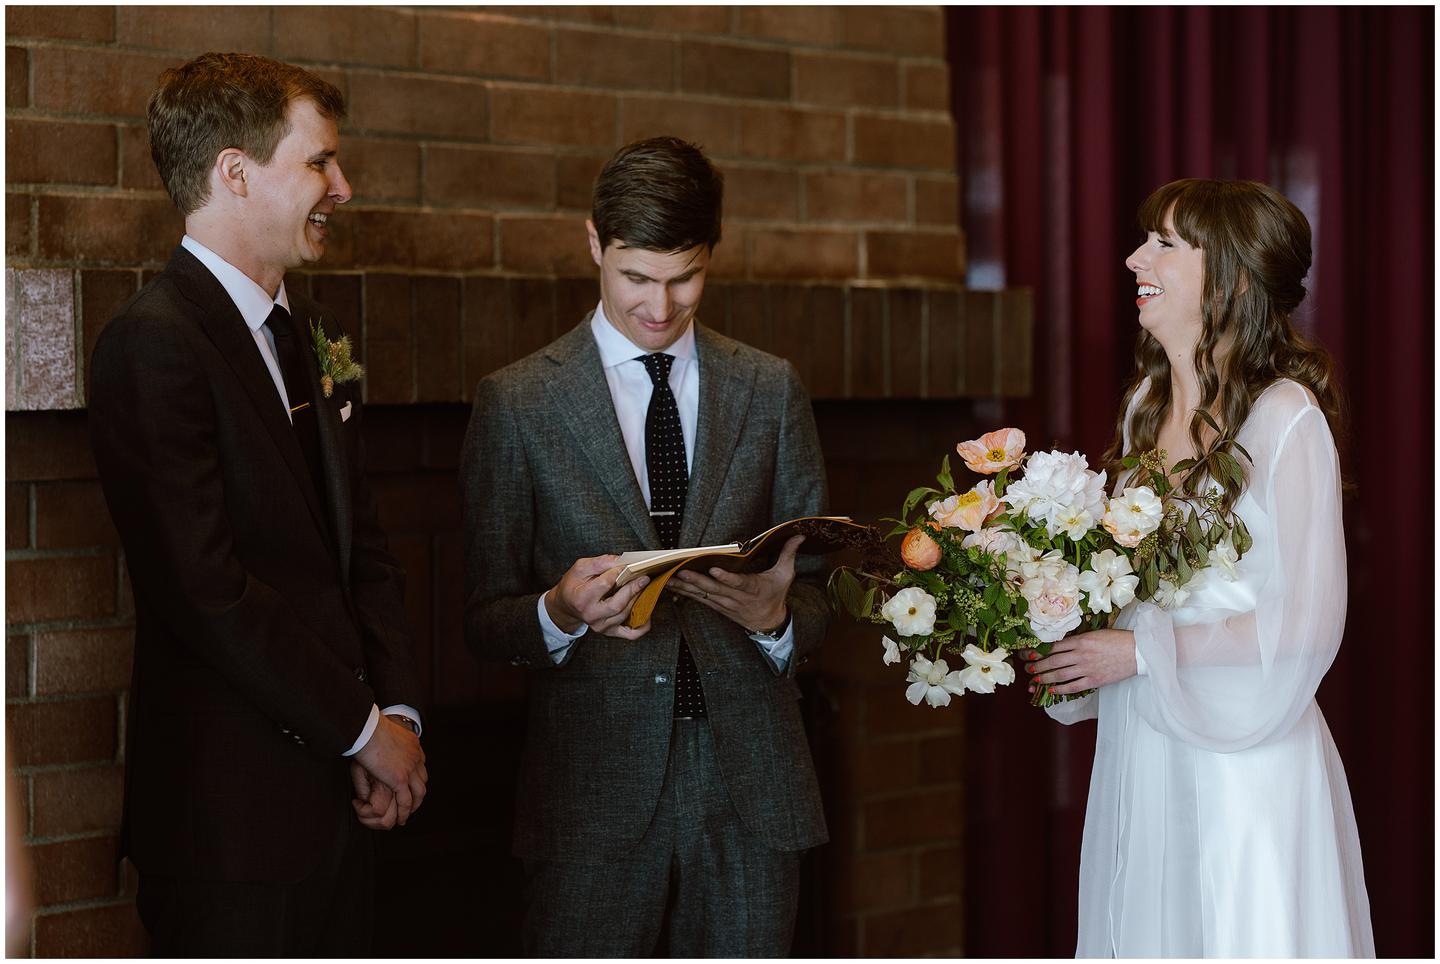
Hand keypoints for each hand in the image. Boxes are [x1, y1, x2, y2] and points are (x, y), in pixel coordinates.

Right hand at [354, 714, 426, 825]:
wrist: (367, 729)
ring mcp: (410, 769)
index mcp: (413, 746)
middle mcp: (416, 757)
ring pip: (418, 793)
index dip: (416, 777)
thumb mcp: (382, 739)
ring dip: (414, 805)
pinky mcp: (400, 779)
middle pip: (422, 780)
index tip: (410, 785)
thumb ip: (388, 751)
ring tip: (406, 815)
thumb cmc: (369, 730)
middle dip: (418, 793)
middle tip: (411, 803)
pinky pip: (406, 800)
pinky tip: (401, 819)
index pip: (420, 765)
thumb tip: (384, 764)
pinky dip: (405, 811)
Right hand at [545, 555, 651, 639]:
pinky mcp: (610, 632)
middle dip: (633, 589)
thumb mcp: (580, 568)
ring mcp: (601, 626)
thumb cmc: (574, 585)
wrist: (567, 605)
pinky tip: (646, 611)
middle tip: (644, 577)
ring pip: (625, 614)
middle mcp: (591, 615)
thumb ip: (600, 562)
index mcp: (581, 598)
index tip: (627, 565)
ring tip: (643, 587)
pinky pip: (631, 633)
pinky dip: (643, 625)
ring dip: (638, 600)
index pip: (605, 584)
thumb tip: (621, 561)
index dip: (618, 573)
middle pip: (617, 604)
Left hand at [667, 534, 803, 632]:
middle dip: (696, 580)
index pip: (739, 583)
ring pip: (702, 595)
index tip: (714, 570)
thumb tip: (799, 535)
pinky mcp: (717, 606)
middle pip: (714, 589)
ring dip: (685, 586)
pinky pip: (698, 600)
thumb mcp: (785, 575)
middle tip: (681, 570)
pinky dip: (683, 592)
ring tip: (668, 576)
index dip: (726, 578)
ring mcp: (725, 604)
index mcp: (754, 589)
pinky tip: (669, 585)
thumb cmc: (776, 595)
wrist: (768, 623)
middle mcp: (737, 598)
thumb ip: (788, 554)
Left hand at [1025, 628, 1136, 695]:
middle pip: (1053, 661)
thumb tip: (1060, 644)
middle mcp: (1081, 654)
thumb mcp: (1095, 633)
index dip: (1038, 650)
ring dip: (1045, 678)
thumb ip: (1078, 639)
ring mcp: (1087, 668)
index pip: (1053, 646)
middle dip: (1037, 664)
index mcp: (1081, 640)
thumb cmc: (1117, 640)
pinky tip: (1052, 690)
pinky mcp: (1095, 680)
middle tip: (1026, 667)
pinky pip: (1074, 686)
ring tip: (1034, 679)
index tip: (1028, 653)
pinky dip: (1061, 689)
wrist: (1138, 651)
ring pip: (1060, 674)